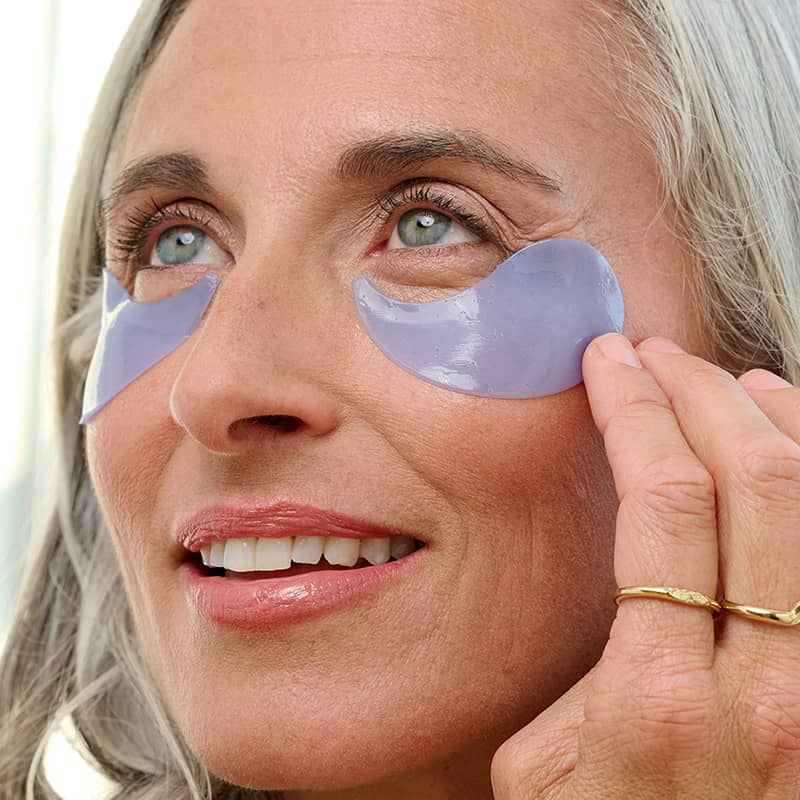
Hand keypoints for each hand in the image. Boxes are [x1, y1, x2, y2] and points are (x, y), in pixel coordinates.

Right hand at [491, 334, 799, 799]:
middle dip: (698, 393)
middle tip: (656, 356)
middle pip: (752, 482)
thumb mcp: (540, 770)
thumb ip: (572, 676)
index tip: (607, 363)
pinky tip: (789, 442)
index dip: (633, 408)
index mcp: (656, 698)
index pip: (660, 498)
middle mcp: (763, 690)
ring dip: (773, 420)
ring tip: (724, 378)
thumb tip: (607, 590)